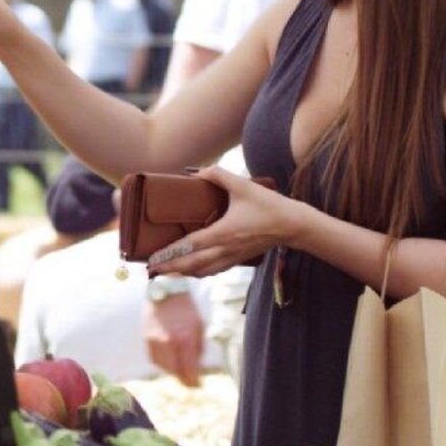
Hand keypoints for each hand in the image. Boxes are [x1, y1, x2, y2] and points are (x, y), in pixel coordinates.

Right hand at [142, 293, 203, 385]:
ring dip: (173, 371)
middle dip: (184, 379)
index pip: (188, 369)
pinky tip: (169, 360)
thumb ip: (199, 348)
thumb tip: (197, 367)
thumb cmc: (186, 308)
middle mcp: (167, 342)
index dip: (194, 381)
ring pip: (163, 366)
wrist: (165, 292)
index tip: (198, 385)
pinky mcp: (146, 338)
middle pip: (175, 371)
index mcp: (184, 339)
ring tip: (180, 370)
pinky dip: (162, 363)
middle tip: (191, 382)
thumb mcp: (199, 327)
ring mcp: (154, 341)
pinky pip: (154, 358)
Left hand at [146, 165, 296, 277]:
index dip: (170, 254)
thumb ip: (219, 175)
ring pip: (203, 271)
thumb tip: (197, 172)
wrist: (294, 225)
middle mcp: (226, 249)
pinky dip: (200, 272)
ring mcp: (233, 257)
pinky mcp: (240, 259)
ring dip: (183, 273)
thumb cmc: (269, 205)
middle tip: (151, 269)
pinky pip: (215, 270)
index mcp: (224, 233)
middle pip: (192, 265)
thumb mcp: (243, 185)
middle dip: (170, 268)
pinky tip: (192, 270)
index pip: (190, 247)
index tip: (153, 259)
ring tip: (166, 271)